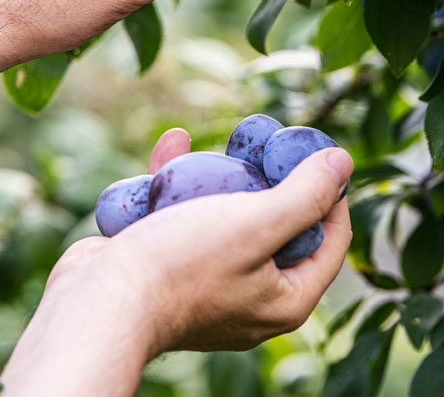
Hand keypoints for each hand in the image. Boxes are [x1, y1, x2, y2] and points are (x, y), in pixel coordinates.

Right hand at [1, 129, 352, 395]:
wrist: (99, 302)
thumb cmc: (181, 266)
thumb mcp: (256, 223)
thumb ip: (305, 195)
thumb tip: (344, 163)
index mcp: (285, 299)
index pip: (331, 239)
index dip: (331, 191)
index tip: (316, 150)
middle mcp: (252, 298)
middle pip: (279, 227)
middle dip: (271, 178)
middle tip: (266, 142)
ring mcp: (209, 286)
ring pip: (229, 219)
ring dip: (224, 176)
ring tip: (222, 141)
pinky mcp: (169, 270)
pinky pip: (186, 221)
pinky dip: (181, 186)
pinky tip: (174, 146)